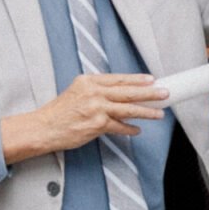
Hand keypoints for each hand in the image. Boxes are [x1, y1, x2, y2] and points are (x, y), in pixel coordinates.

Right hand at [39, 72, 169, 150]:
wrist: (43, 127)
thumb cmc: (59, 112)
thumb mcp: (77, 92)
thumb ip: (96, 91)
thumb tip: (119, 94)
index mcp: (89, 81)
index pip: (118, 78)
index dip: (137, 79)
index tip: (151, 80)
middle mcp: (94, 92)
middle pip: (128, 91)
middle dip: (149, 93)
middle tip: (165, 93)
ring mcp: (96, 108)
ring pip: (128, 108)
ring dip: (146, 111)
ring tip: (159, 113)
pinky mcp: (97, 125)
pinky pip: (119, 126)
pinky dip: (129, 129)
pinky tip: (137, 130)